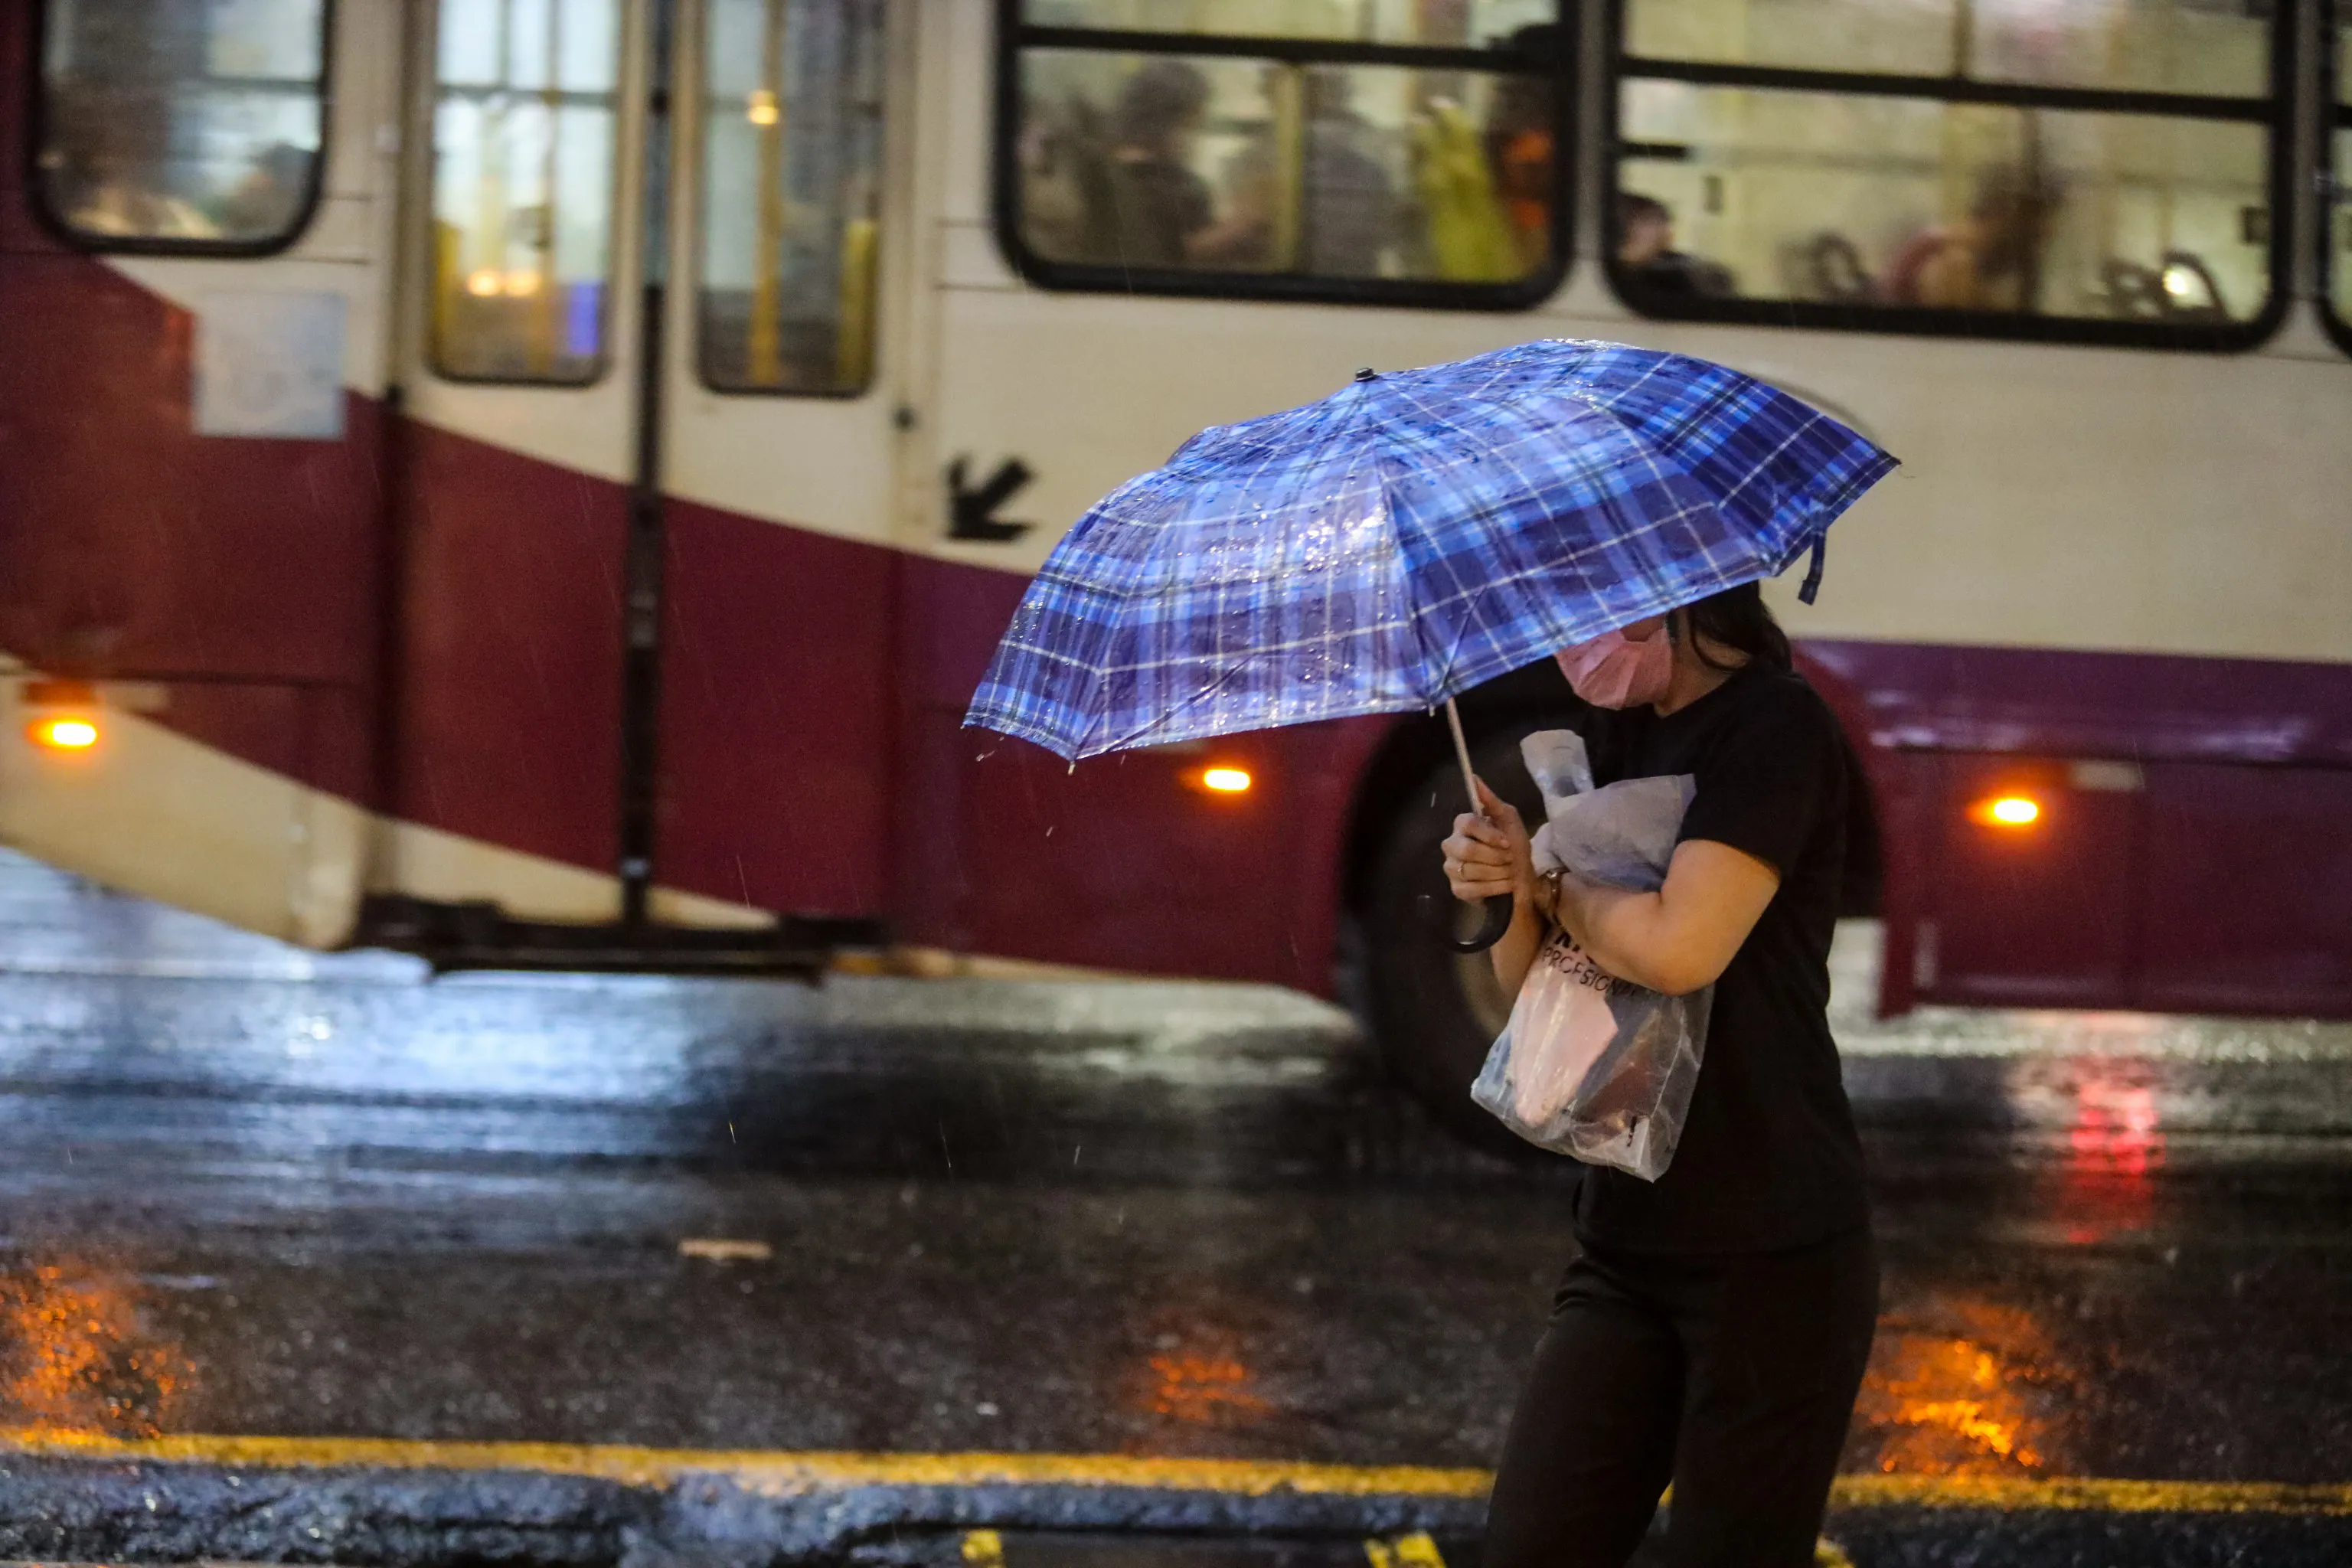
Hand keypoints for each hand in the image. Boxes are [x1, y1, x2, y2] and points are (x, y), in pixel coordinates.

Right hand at [1441, 777, 1534, 906]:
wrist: (1523, 878)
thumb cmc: (1515, 847)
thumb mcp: (1509, 820)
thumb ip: (1491, 801)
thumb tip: (1474, 778)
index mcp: (1463, 825)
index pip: (1468, 824)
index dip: (1489, 834)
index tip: (1507, 842)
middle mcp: (1451, 845)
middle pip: (1467, 850)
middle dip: (1495, 857)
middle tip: (1510, 859)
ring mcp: (1451, 868)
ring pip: (1470, 870)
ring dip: (1498, 872)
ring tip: (1510, 872)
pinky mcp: (1456, 889)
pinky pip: (1471, 889)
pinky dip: (1494, 888)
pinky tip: (1505, 885)